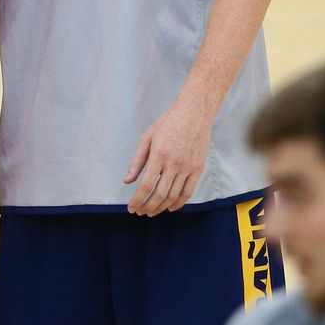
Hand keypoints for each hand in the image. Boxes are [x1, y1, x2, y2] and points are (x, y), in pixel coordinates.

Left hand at [123, 100, 215, 215]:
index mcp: (159, 155)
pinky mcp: (198, 169)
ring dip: (161, 208)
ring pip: (173, 196)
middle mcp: (174, 164)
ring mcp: (188, 167)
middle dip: (147, 207)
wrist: (194, 113)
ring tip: (151, 211)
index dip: (137, 200)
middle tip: (140, 212)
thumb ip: (137, 161)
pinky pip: (188, 192)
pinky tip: (169, 208)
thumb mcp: (147, 137)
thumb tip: (127, 181)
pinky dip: (178, 203)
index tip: (131, 208)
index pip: (146, 185)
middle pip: (159, 194)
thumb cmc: (168, 123)